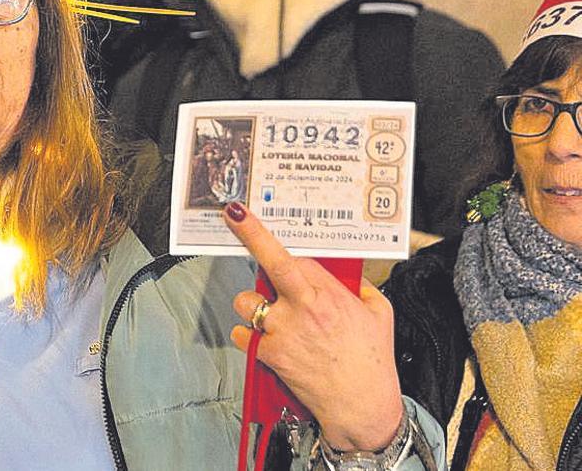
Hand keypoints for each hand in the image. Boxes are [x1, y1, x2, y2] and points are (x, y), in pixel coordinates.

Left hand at [223, 202, 403, 451]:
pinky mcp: (269, 355)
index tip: (240, 214)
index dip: (264, 235)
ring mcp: (281, 331)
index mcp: (327, 294)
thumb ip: (357, 287)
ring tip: (271, 314)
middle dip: (249, 241)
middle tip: (238, 226)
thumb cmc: (372, 360)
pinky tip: (266, 340)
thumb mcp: (379, 313)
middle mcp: (301, 308)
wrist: (362, 406)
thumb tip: (337, 271)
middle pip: (267, 267)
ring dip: (253, 305)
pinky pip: (243, 335)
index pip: (292, 255)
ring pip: (246, 302)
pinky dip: (250, 336)